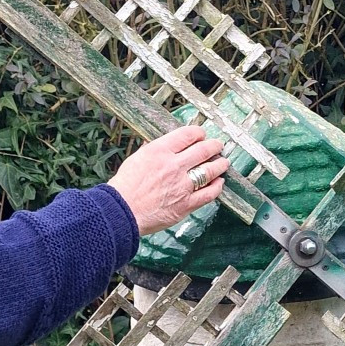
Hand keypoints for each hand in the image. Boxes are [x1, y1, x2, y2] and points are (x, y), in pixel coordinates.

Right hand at [108, 125, 228, 235]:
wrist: (120, 212)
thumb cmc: (125, 187)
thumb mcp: (136, 159)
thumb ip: (152, 151)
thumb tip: (161, 144)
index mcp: (159, 151)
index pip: (188, 135)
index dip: (199, 133)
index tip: (202, 135)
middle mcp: (173, 166)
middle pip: (203, 150)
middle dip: (214, 146)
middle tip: (218, 145)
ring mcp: (182, 185)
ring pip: (210, 171)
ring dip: (220, 165)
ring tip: (224, 162)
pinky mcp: (186, 204)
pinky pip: (209, 194)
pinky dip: (217, 187)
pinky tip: (219, 183)